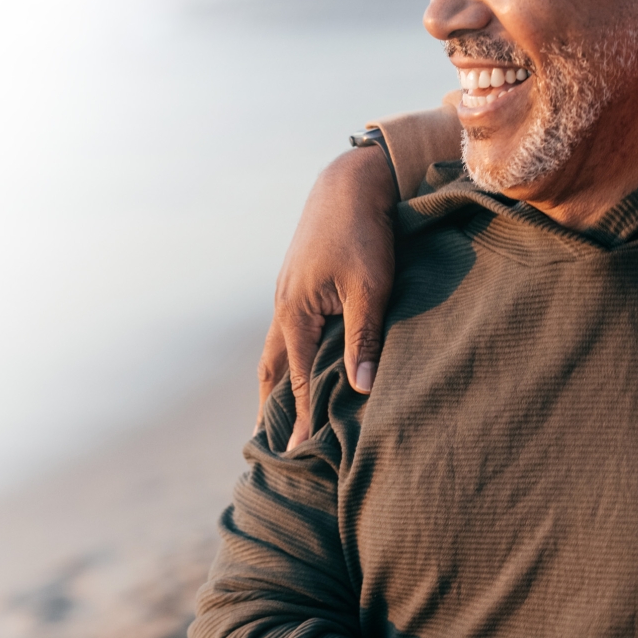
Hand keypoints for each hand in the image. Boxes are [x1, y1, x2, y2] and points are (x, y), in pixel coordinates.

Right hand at [258, 144, 398, 445]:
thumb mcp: (371, 289)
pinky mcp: (297, 284)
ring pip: (276, 349)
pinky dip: (286, 356)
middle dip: (272, 406)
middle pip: (273, 369)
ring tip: (274, 411)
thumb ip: (365, 338)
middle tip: (267, 442)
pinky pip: (286, 331)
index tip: (299, 453)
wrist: (348, 184)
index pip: (299, 380)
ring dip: (275, 381)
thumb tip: (362, 386)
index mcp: (296, 314)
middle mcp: (283, 308)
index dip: (301, 418)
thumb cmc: (364, 234)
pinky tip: (297, 362)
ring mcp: (287, 295)